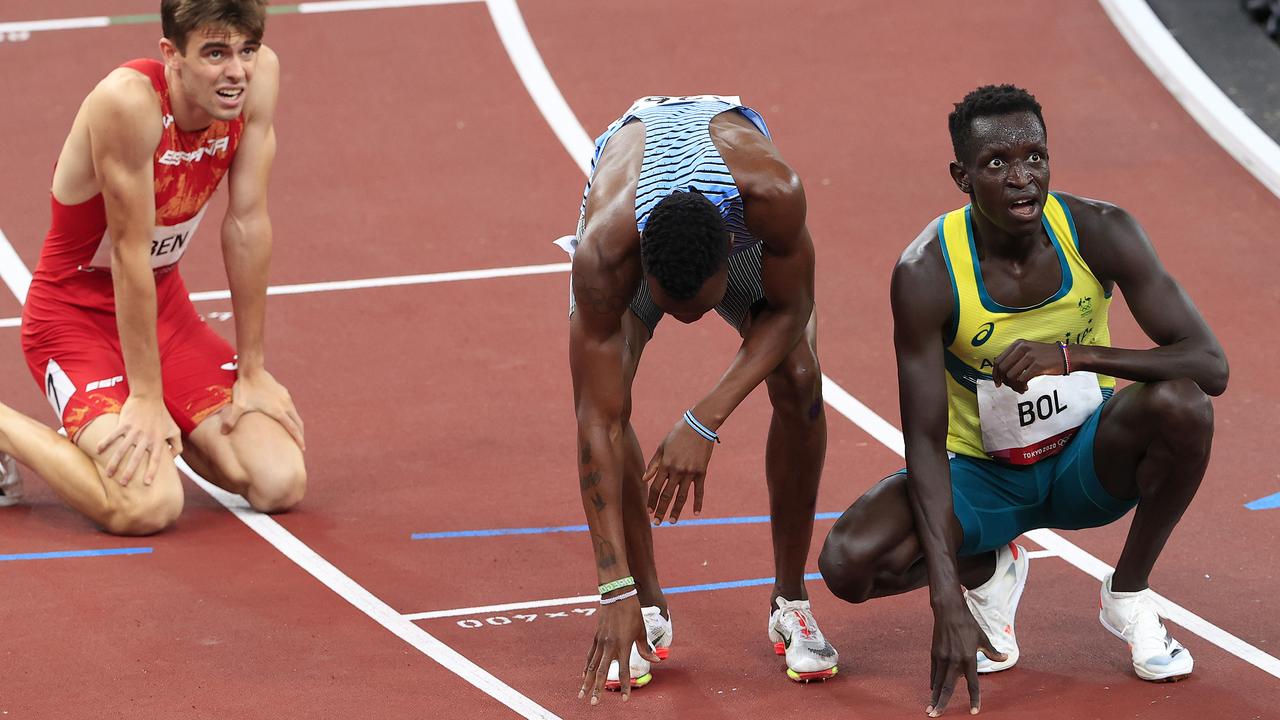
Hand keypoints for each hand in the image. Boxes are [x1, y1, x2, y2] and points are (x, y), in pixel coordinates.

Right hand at [96, 394, 181, 484]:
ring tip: (109, 474)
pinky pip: (113, 435)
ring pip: (122, 450)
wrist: (149, 397)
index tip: (147, 483)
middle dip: (129, 472)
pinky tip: (98, 451)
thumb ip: (177, 445)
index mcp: (158, 441)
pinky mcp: (124, 423)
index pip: (156, 460)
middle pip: (136, 458)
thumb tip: (173, 459)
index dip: (152, 472)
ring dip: (114, 463)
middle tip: (123, 484)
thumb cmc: (162, 415)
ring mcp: (134, 431)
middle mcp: (146, 438)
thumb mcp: (175, 430)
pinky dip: (105, 443)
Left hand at [221, 369, 304, 448]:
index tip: (302, 448)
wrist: (252, 369)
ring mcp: (286, 398)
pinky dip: (292, 415)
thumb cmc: (245, 389)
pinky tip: (286, 417)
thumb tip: (222, 432)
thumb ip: (231, 420)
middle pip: (298, 422)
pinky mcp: (283, 392)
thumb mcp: (238, 406)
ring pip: (295, 414)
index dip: (298, 439)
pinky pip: (291, 407)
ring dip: (297, 424)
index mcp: (278, 412)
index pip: (292, 428)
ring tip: (295, 432)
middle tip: (300, 445)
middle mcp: (285, 405)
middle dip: (300, 434)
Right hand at [579, 595, 658, 703]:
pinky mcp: (596, 638)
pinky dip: (586, 668)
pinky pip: (590, 656)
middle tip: (594, 703)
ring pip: (592, 666)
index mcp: (623, 645)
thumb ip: (645, 648)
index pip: (624, 671)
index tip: (625, 699)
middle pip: (603, 672)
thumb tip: (656, 660)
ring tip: (582, 695)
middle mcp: (610, 646)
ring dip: (587, 682)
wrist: (617, 595)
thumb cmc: (632, 612)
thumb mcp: (641, 630)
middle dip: (597, 689)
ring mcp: (601, 642)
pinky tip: (583, 677)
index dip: (625, 686)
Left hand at [644, 418, 714, 523]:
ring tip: (672, 521)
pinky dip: (698, 502)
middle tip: (657, 523)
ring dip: (676, 510)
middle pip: (667, 495)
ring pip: (682, 496)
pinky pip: (699, 490)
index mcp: (665, 464)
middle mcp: (677, 470)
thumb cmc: (678, 433)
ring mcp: (690, 472)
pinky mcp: (701, 472)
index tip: (648, 511)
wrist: (700, 424)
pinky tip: (696, 513)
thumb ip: (654, 464)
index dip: (652, 500)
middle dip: (661, 510)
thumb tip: (644, 480)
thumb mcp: (662, 446)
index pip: (656, 488)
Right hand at [926, 598, 1004, 716]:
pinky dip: (934, 683)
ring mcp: (942, 658)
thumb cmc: (968, 624)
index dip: (974, 699)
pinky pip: (934, 673)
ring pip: (937, 683)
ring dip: (934, 697)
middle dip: (941, 703)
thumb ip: (992, 652)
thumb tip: (1005, 658)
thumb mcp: (982, 638)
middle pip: (947, 688)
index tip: (974, 712)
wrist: (949, 611)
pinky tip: (933, 691)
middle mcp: (954, 661)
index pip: (972, 685)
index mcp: (969, 659)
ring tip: (930, 709)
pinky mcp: (934, 654)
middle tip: (935, 716)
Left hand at [991, 339, 1066, 392]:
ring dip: (1014, 386)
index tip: (998, 383)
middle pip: (1003, 369)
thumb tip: (1000, 372)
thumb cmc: (1047, 356)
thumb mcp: (1028, 351)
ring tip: (1020, 388)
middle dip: (1005, 381)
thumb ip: (1015, 358)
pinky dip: (1021, 387)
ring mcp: (1030, 356)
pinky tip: (1026, 388)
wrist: (1068, 356)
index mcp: (1017, 344)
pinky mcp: (1037, 365)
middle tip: (1012, 386)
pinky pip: (1021, 380)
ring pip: (1011, 376)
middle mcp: (1022, 348)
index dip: (995, 374)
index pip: (998, 360)